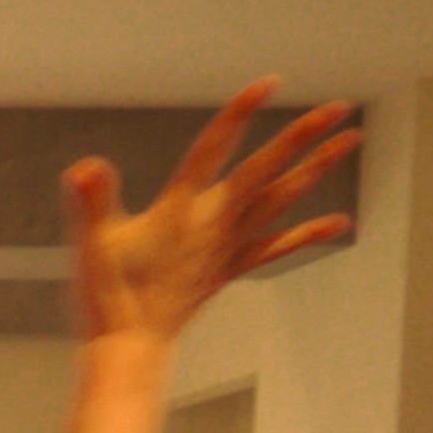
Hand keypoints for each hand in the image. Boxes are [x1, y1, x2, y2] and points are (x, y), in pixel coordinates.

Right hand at [64, 82, 358, 354]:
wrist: (130, 349)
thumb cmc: (108, 296)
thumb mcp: (93, 244)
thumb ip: (91, 201)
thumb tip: (83, 168)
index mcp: (179, 209)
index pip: (213, 149)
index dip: (239, 115)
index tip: (267, 83)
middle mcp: (212, 222)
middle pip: (264, 170)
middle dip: (301, 136)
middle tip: (339, 107)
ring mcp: (226, 246)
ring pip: (280, 200)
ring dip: (315, 168)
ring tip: (349, 140)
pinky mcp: (229, 267)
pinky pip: (276, 246)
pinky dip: (308, 232)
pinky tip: (340, 221)